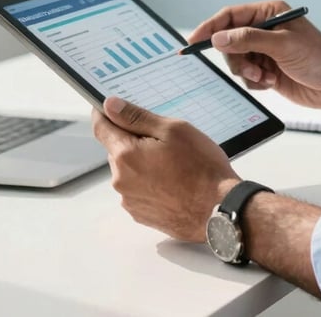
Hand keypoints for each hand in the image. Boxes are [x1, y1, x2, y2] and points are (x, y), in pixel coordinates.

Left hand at [91, 96, 240, 241]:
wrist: (219, 209)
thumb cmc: (201, 168)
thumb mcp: (173, 130)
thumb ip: (137, 117)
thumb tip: (109, 105)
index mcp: (126, 155)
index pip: (101, 128)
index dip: (103, 114)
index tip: (108, 107)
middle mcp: (121, 180)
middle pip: (117, 149)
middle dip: (134, 140)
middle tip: (164, 140)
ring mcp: (130, 200)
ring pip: (129, 170)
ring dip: (143, 162)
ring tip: (175, 164)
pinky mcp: (141, 215)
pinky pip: (138, 189)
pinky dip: (150, 182)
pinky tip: (174, 181)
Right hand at [186, 0, 320, 109]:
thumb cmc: (319, 58)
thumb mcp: (282, 45)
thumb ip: (248, 39)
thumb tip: (219, 37)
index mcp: (269, 13)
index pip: (231, 16)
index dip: (210, 27)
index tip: (193, 41)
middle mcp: (265, 29)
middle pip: (229, 40)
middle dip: (236, 58)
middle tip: (250, 69)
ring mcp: (265, 50)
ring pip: (236, 61)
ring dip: (246, 72)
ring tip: (265, 77)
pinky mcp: (267, 70)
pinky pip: (245, 76)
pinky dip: (254, 82)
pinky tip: (271, 83)